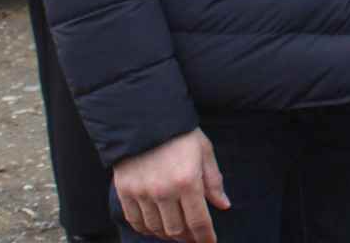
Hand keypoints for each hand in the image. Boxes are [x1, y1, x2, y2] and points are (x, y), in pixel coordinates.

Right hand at [112, 129, 228, 242]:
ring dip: (168, 234)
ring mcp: (142, 193)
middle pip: (176, 229)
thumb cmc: (180, 133)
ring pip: (156, 228)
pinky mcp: (125, 192)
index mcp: (187, 181)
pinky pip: (136, 221)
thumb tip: (223, 205)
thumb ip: (213, 180)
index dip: (205, 237)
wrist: (144, 119)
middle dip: (187, 237)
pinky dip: (146, 229)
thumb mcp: (204, 151)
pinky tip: (155, 227)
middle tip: (193, 237)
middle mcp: (164, 191)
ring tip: (176, 232)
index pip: (198, 221)